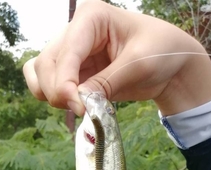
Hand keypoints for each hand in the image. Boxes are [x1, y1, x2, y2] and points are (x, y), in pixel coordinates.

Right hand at [23, 0, 210, 115]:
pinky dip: (53, 97)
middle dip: (58, 92)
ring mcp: (70, 52)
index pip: (65, 53)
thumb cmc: (161, 52)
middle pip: (45, 65)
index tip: (79, 107)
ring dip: (52, 95)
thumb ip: (106, 83)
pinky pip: (45, 84)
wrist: (171, 64)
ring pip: (39, 75)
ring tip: (80, 105)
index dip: (65, 84)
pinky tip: (74, 103)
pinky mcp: (72, 72)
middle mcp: (74, 32)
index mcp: (91, 18)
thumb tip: (78, 102)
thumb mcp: (138, 65)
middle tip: (82, 110)